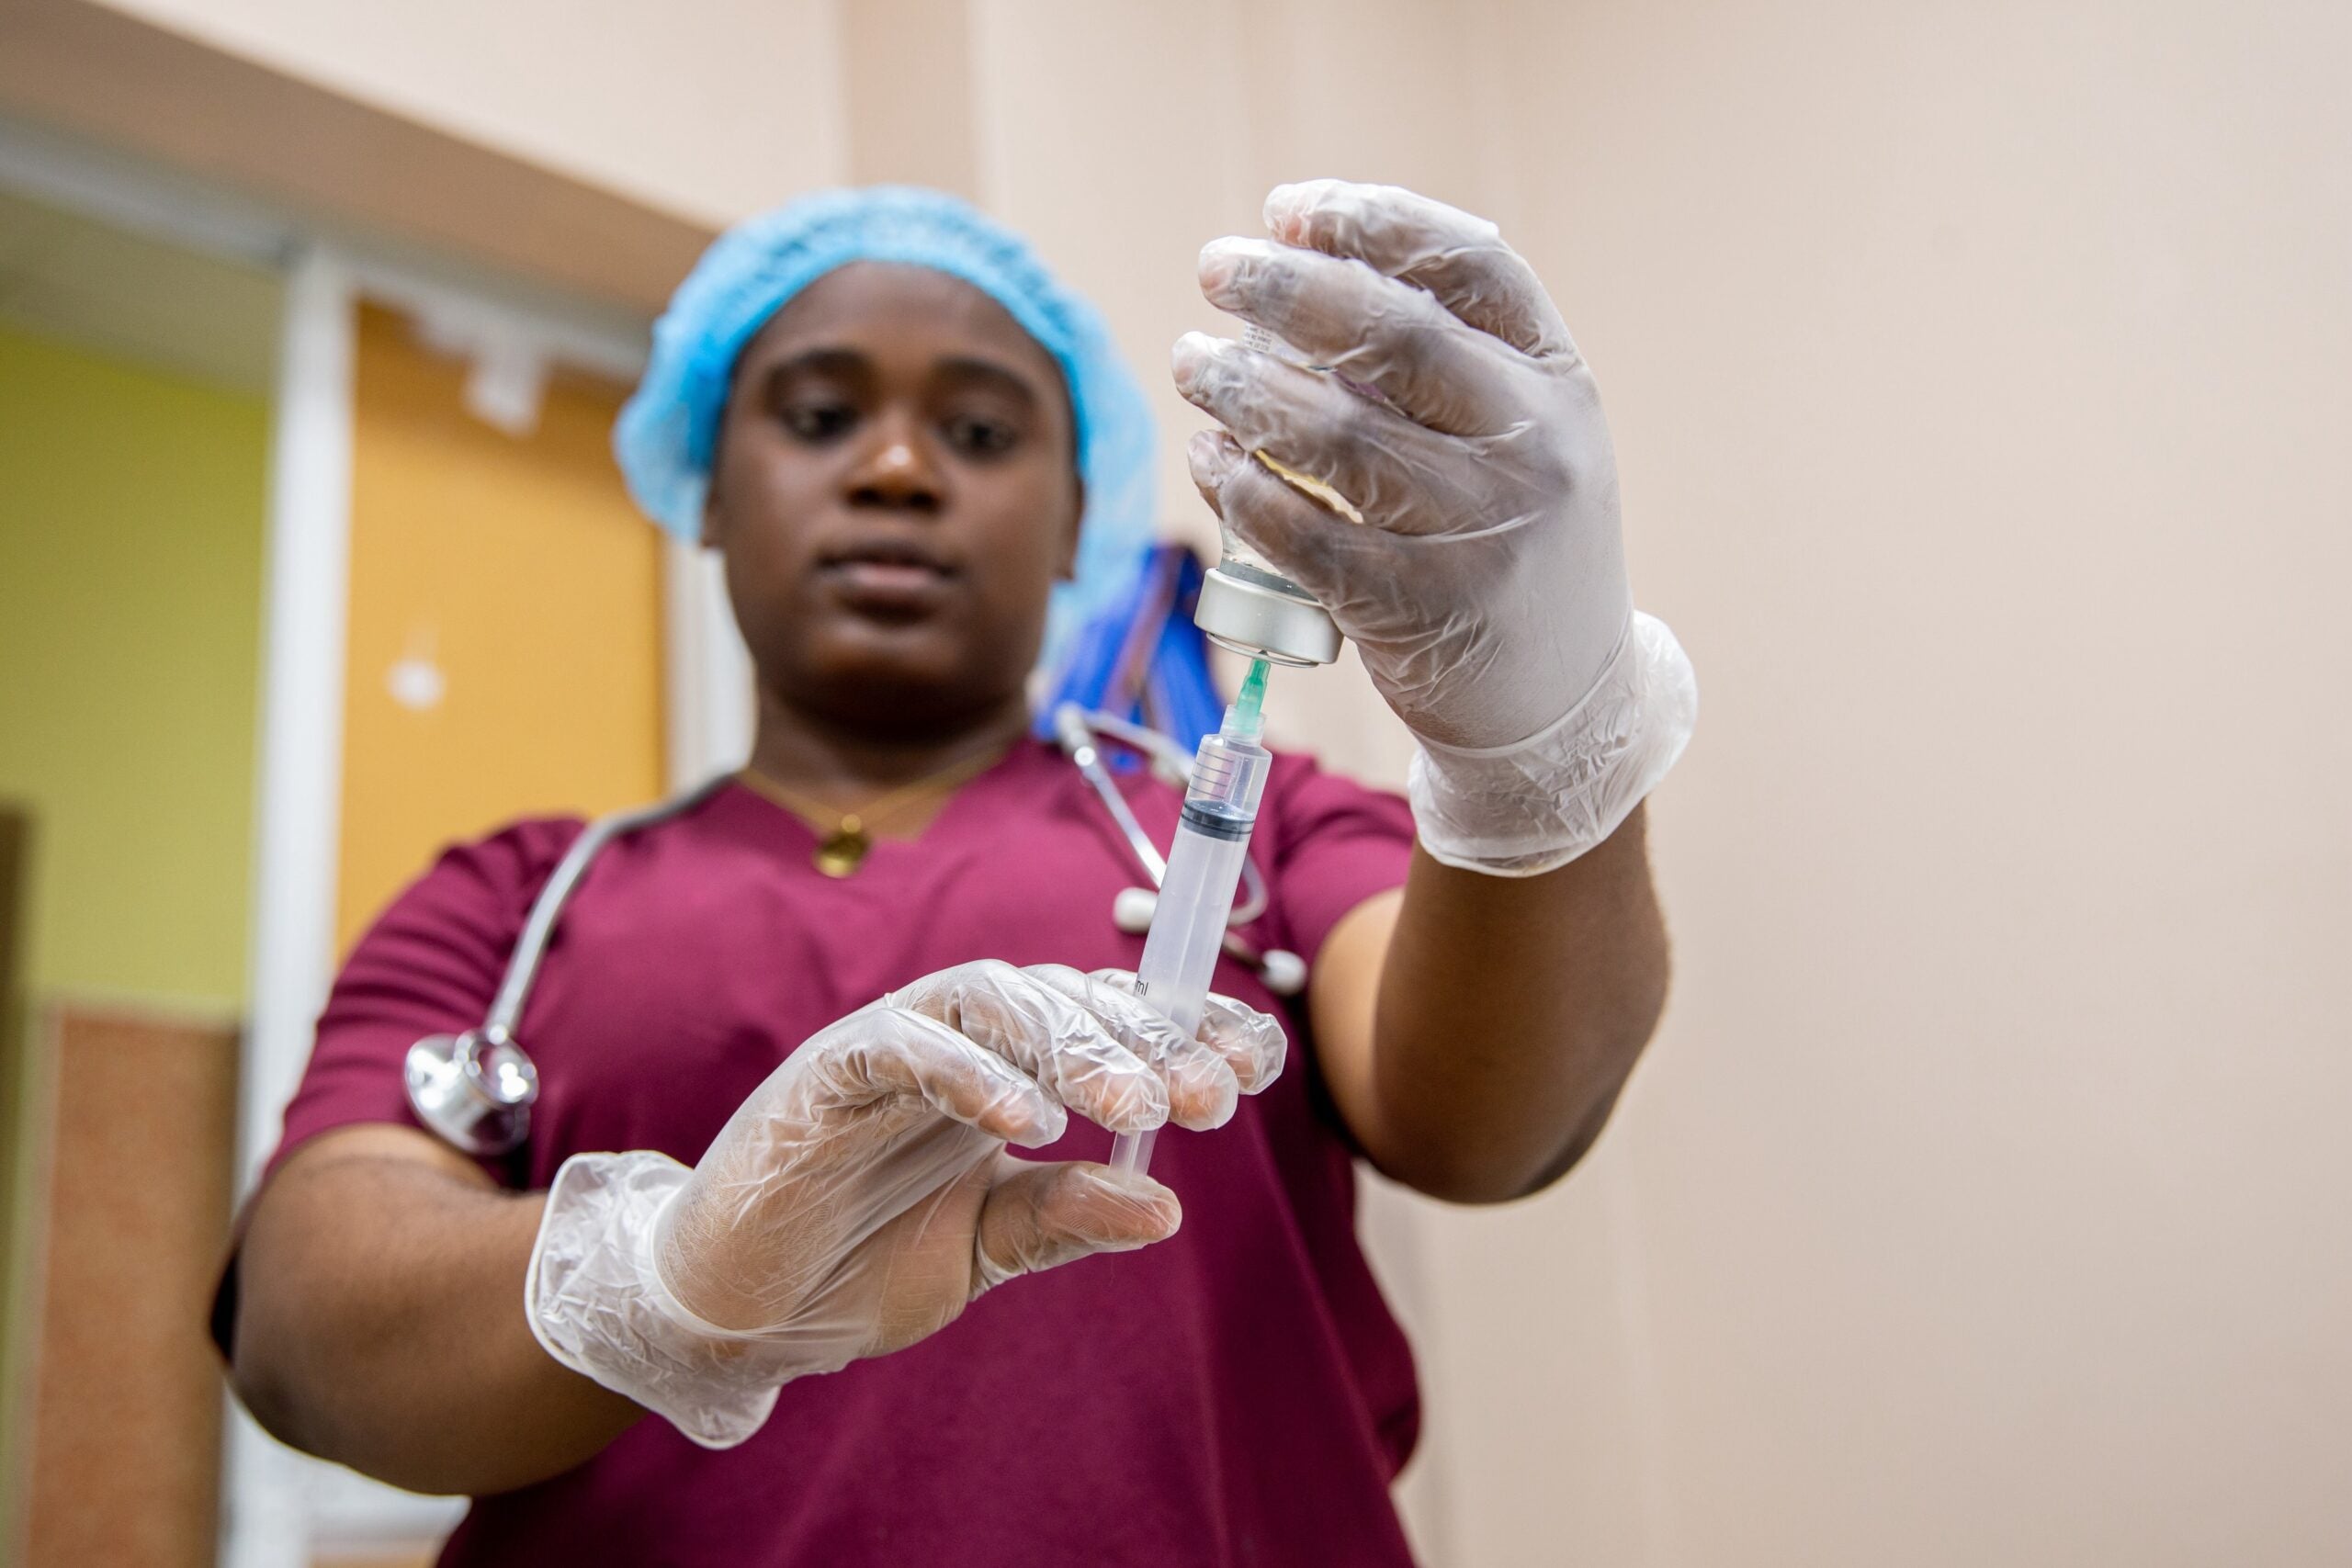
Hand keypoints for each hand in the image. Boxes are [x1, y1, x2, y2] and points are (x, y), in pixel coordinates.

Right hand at [525, 960, 1284, 1446]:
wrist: (741, 1308)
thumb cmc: (858, 1261)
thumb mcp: (987, 1248)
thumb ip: (1065, 1219)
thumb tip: (1164, 1210)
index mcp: (1009, 1068)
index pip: (1110, 1021)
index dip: (1187, 1030)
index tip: (1259, 1065)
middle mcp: (960, 1038)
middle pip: (1068, 999)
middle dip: (1150, 1044)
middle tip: (1213, 1100)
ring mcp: (893, 1043)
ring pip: (997, 1000)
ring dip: (1074, 1048)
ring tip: (1136, 1112)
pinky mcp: (827, 1072)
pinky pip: (904, 1047)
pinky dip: (968, 1073)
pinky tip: (1025, 1122)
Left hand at [1174, 181, 1694, 874]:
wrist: (1563, 705)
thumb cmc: (1517, 544)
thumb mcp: (1527, 440)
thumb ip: (1449, 362)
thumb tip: (1302, 268)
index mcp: (1560, 382)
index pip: (1470, 265)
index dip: (1371, 222)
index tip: (1286, 209)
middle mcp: (1531, 447)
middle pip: (1391, 335)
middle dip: (1285, 289)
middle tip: (1214, 268)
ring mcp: (1478, 532)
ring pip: (1333, 433)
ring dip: (1243, 386)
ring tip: (1194, 362)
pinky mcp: (1416, 609)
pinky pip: (1303, 533)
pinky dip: (1241, 488)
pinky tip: (1211, 458)